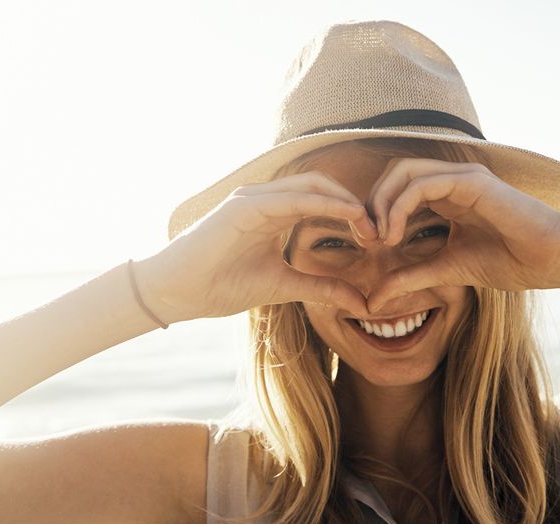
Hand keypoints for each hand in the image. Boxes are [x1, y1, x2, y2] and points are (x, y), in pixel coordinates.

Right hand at [136, 171, 379, 322]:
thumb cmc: (220, 286)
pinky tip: (347, 217)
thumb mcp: (282, 286)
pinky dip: (323, 204)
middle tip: (381, 231)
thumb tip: (360, 302)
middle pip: (323, 186)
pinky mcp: (243, 205)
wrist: (178, 292)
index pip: (322, 199)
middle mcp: (265, 198)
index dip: (353, 215)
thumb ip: (320, 288)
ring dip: (345, 202)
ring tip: (369, 225)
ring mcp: (253, 198)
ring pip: (311, 185)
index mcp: (273, 213)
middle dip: (355, 205)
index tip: (377, 239)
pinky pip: (291, 197)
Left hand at [364, 158, 559, 311]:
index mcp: (445, 194)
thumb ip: (408, 278)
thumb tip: (372, 300)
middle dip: (372, 203)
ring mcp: (462, 175)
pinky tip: (396, 235)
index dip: (375, 211)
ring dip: (382, 203)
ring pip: (403, 170)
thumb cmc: (508, 262)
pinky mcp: (471, 181)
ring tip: (382, 237)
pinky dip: (400, 206)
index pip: (395, 185)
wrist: (549, 260)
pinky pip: (422, 184)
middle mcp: (451, 178)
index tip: (370, 245)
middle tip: (367, 238)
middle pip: (393, 172)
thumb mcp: (444, 271)